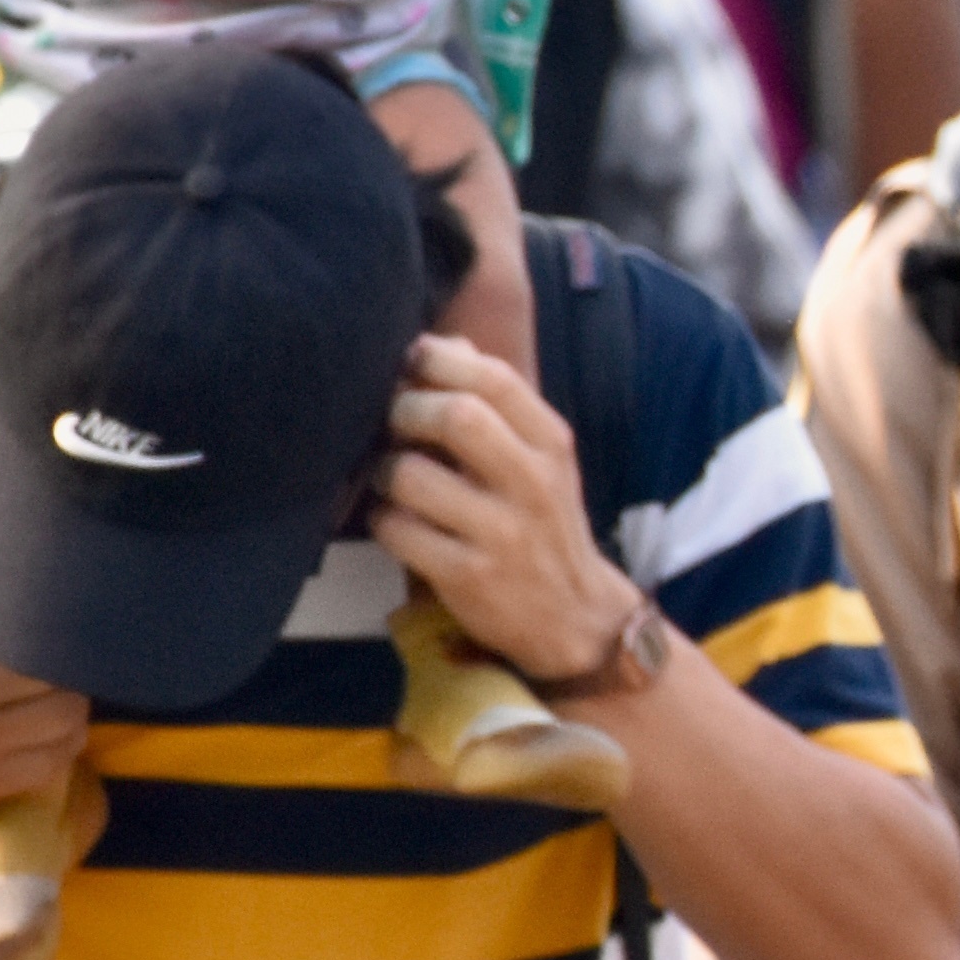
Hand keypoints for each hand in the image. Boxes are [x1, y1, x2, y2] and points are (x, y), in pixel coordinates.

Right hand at [0, 412, 87, 815]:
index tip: (71, 607)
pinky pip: (52, 760)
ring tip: (48, 682)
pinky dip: (57, 743)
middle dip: (71, 660)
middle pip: (64, 672)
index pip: (43, 625)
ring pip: (67, 719)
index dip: (67, 618)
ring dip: (69, 702)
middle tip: (61, 645)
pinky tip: (35, 720)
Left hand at [369, 333, 641, 678]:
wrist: (576, 617)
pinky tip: (395, 521)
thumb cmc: (544, 525)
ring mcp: (503, 533)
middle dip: (406, 409)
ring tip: (391, 476)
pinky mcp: (469, 577)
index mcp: (552, 443)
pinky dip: (383, 519)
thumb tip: (444, 343)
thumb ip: (498, 403)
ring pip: (416, 476)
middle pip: (457, 417)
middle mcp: (534, 483)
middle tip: (391, 420)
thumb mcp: (541, 460)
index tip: (411, 361)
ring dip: (386, 469)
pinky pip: (400, 531)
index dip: (440, 359)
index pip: (495, 378)